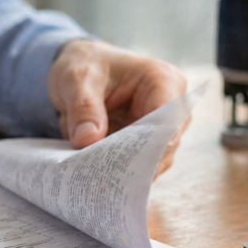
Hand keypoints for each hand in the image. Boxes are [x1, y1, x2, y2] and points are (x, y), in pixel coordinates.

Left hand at [47, 39, 188, 175]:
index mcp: (163, 81)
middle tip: (105, 178)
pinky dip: (121, 173)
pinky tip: (101, 180)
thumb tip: (87, 140)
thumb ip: (83, 108)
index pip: (169, 120)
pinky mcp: (147, 145)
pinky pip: (140, 166)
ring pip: (154, 161)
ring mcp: (161, 129)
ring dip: (127, 172)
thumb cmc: (86, 65)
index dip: (150, 146)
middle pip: (164, 146)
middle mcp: (171, 107)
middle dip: (135, 164)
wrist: (81, 69)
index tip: (124, 164)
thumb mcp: (76, 80)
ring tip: (99, 182)